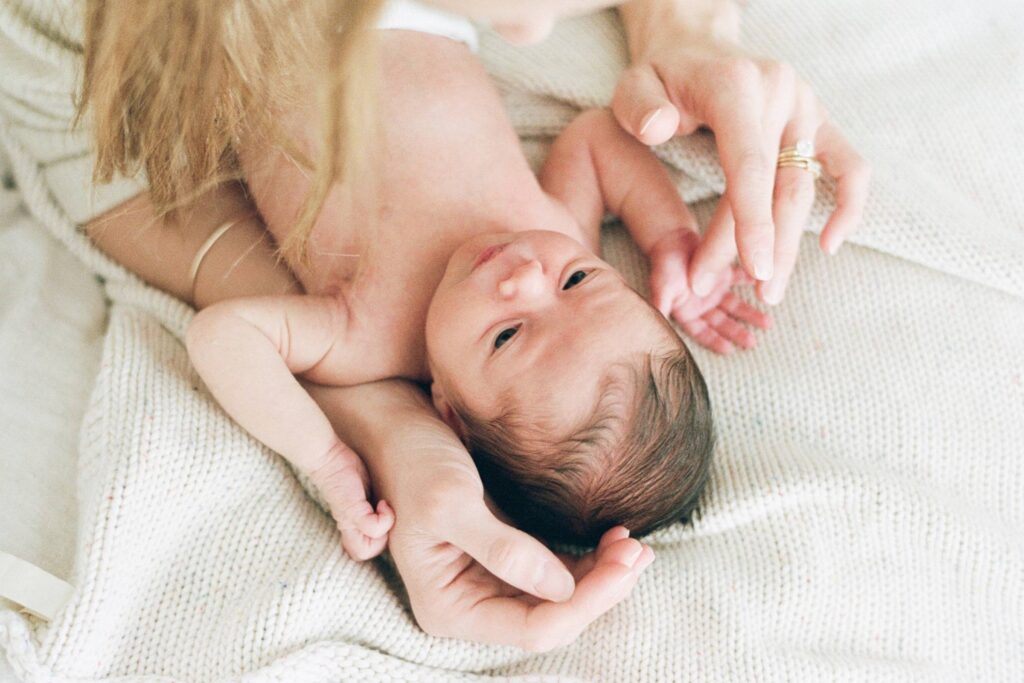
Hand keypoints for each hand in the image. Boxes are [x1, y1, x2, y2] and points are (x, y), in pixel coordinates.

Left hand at [311, 441, 394, 560]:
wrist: (326, 457)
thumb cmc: (346, 471)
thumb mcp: (363, 491)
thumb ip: (372, 504)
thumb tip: (389, 506)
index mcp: (350, 525)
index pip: (362, 551)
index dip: (376, 542)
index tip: (380, 518)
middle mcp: (348, 526)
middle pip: (364, 554)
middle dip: (382, 540)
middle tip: (383, 516)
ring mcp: (350, 520)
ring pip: (366, 550)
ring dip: (384, 532)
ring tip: (383, 510)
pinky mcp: (352, 509)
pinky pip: (373, 528)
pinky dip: (384, 519)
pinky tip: (382, 502)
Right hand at [386, 441, 654, 651]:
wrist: (399, 429)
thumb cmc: (415, 463)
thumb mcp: (450, 503)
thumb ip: (502, 549)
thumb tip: (560, 586)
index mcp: (451, 608)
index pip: (532, 628)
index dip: (583, 604)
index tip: (622, 566)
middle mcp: (473, 604)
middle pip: (553, 617)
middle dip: (601, 590)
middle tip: (640, 552)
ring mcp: (493, 581)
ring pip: (562, 597)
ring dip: (603, 576)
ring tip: (636, 546)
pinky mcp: (509, 555)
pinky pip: (558, 571)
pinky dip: (590, 559)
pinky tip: (617, 538)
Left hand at [612, 31, 869, 305]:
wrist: (694, 51)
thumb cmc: (661, 79)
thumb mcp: (634, 85)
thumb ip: (640, 106)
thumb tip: (661, 128)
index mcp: (735, 86)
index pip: (749, 162)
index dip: (751, 220)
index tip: (750, 270)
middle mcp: (781, 93)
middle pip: (778, 185)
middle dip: (756, 246)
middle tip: (727, 291)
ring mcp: (806, 107)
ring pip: (807, 187)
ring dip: (790, 244)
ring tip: (767, 291)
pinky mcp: (820, 122)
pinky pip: (851, 166)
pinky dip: (848, 206)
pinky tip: (828, 246)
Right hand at [648, 228, 771, 353]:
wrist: (670, 239)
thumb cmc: (663, 265)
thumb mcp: (662, 288)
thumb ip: (662, 308)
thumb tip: (659, 330)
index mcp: (687, 312)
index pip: (702, 332)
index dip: (714, 341)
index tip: (730, 349)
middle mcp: (702, 305)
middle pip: (721, 323)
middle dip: (737, 332)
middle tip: (753, 342)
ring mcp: (714, 290)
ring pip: (734, 306)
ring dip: (749, 314)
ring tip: (767, 323)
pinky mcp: (724, 274)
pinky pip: (741, 281)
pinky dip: (751, 283)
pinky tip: (762, 287)